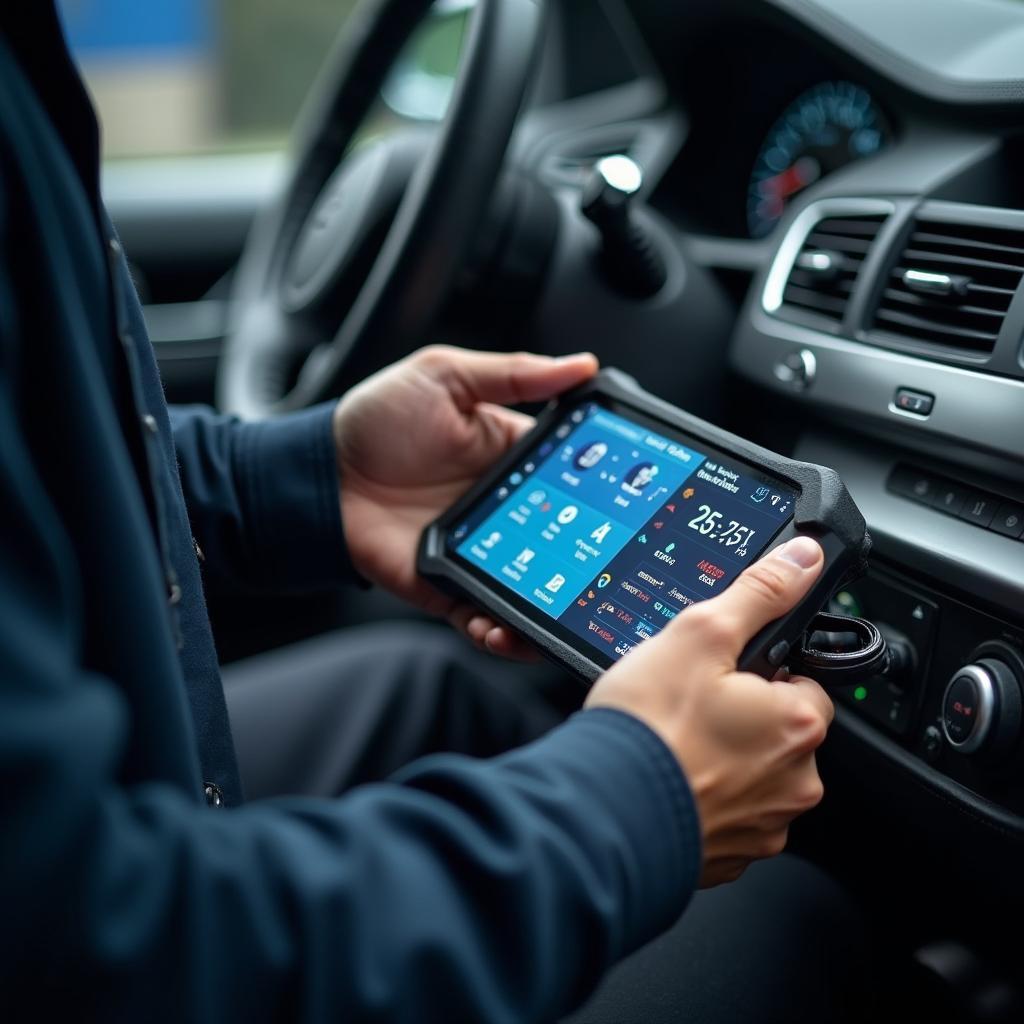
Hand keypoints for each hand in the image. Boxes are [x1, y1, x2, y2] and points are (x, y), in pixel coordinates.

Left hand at [333, 345, 598, 658]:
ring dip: (554, 606)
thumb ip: (515, 373)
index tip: (638, 503)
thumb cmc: (376, 422)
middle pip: (567, 541)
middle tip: (615, 572)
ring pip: (536, 588)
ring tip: (571, 618)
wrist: (320, 476)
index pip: (575, 478)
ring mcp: (481, 552)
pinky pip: (484, 617)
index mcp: (512, 458)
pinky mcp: (449, 587)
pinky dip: (500, 634)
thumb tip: (584, 366)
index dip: (607, 492)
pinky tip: (508, 634)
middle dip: (593, 560)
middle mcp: (506, 509)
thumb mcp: (445, 377)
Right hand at [586, 536, 833, 886]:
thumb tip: (802, 561)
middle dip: (740, 716)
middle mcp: (795, 782)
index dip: (757, 672)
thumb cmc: (649, 728)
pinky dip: (703, 798)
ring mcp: (763, 825)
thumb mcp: (700, 634)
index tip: (719, 675)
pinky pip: (726, 815)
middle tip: (687, 706)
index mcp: (798, 723)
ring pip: (752, 774)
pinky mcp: (729, 856)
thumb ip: (758, 594)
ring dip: (722, 759)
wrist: (602, 811)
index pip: (801, 683)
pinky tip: (668, 779)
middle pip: (776, 730)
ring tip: (671, 743)